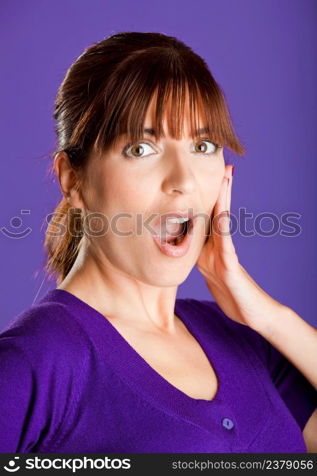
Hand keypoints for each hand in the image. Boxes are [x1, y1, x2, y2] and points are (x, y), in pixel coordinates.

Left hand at [196, 165, 283, 333]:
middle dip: (221, 189)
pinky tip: (223, 215)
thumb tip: (185, 243)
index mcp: (214, 246)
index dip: (207, 196)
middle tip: (225, 166)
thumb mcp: (209, 270)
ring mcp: (228, 255)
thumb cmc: (231, 292)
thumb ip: (201, 254)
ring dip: (224, 200)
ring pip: (223, 223)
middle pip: (219, 212)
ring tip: (226, 179)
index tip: (207, 175)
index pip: (209, 216)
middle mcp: (222, 245)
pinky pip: (226, 247)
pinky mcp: (231, 269)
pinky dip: (223, 230)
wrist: (251, 312)